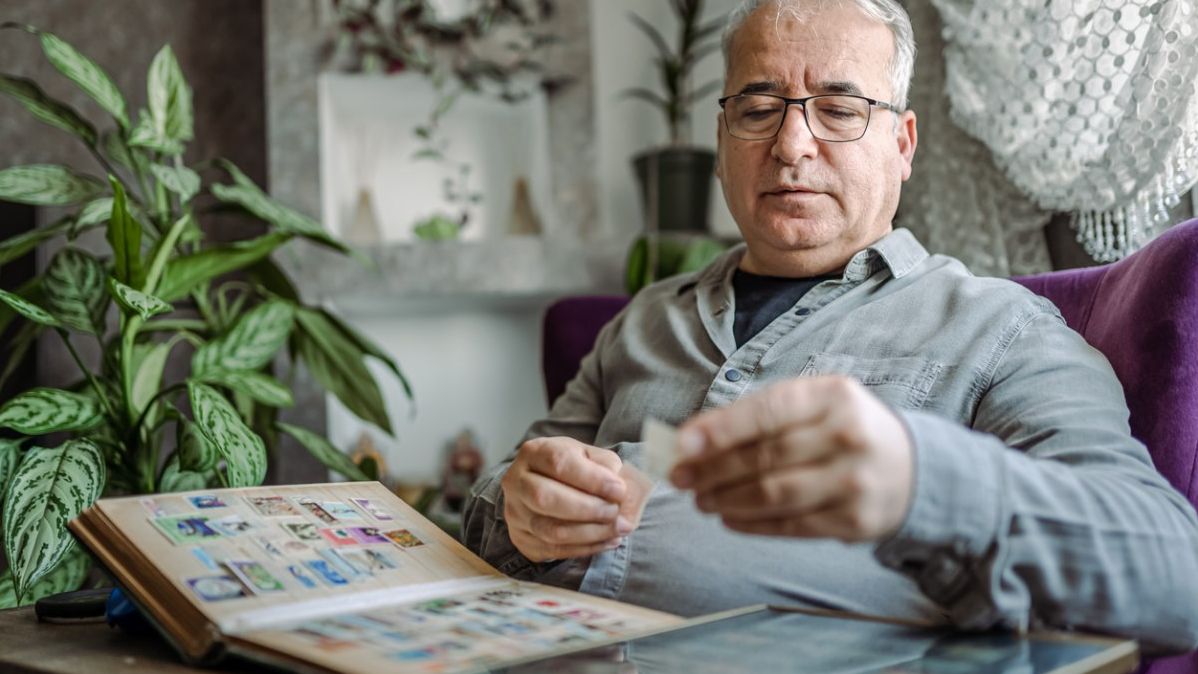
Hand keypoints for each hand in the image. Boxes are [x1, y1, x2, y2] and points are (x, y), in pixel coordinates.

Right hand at [501, 436, 635, 561]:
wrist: (542, 485)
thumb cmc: (571, 468)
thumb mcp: (588, 456)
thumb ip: (607, 468)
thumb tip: (623, 493)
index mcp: (534, 452)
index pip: (559, 463)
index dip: (592, 479)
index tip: (619, 490)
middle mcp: (517, 482)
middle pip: (547, 498)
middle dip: (589, 509)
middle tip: (615, 512)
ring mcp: (515, 513)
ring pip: (550, 531)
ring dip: (590, 533)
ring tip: (617, 529)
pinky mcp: (521, 539)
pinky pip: (554, 550)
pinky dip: (586, 548)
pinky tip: (607, 541)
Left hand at [668, 376, 914, 541]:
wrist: (912, 469)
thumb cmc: (844, 429)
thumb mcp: (815, 404)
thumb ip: (759, 415)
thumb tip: (693, 439)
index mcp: (834, 395)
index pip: (768, 412)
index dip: (720, 429)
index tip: (683, 444)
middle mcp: (847, 436)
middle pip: (766, 457)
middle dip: (713, 469)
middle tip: (680, 478)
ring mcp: (854, 481)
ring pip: (774, 495)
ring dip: (727, 500)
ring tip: (701, 500)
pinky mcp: (854, 521)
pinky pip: (791, 525)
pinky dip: (752, 523)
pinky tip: (729, 517)